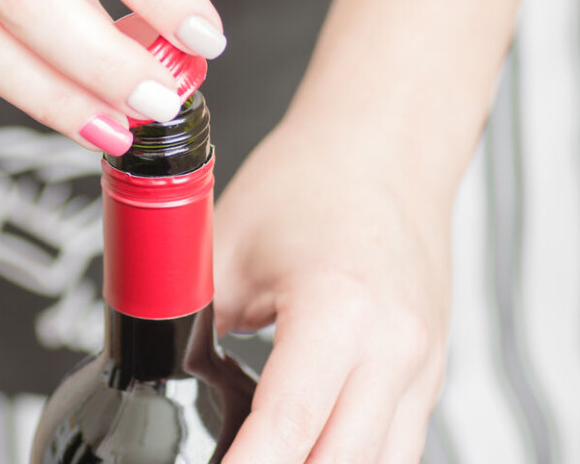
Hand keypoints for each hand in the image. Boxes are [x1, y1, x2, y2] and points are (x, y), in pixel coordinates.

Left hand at [214, 120, 450, 462]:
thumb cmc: (309, 180)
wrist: (384, 148)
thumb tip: (149, 370)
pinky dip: (349, 462)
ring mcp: (423, 365)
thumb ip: (189, 316)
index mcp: (341, 307)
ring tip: (262, 461)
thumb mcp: (227, 244)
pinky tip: (307, 454)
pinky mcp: (429, 372)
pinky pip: (395, 449)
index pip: (287, 426)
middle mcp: (396, 347)